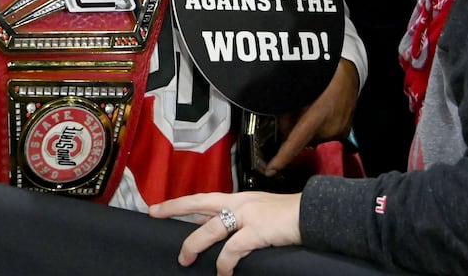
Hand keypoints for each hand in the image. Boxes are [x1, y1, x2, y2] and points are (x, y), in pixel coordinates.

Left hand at [151, 191, 302, 273]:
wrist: (313, 214)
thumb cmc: (289, 216)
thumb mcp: (261, 211)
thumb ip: (242, 219)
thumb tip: (226, 231)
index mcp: (239, 199)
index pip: (204, 199)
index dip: (182, 203)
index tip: (162, 206)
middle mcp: (239, 203)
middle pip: (199, 203)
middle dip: (175, 208)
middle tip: (155, 213)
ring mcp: (247, 216)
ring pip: (210, 229)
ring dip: (193, 245)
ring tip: (184, 260)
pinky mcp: (256, 231)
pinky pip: (232, 250)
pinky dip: (224, 263)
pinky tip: (223, 273)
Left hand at [264, 59, 359, 174]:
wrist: (348, 70)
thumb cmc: (320, 75)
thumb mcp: (298, 91)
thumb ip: (289, 113)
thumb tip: (284, 130)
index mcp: (316, 117)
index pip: (294, 144)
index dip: (281, 159)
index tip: (270, 170)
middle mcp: (329, 129)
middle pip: (304, 141)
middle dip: (296, 134)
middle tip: (292, 115)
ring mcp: (340, 131)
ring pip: (315, 138)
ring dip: (308, 131)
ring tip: (308, 109)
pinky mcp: (345, 129)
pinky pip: (326, 134)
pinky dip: (318, 128)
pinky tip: (319, 111)